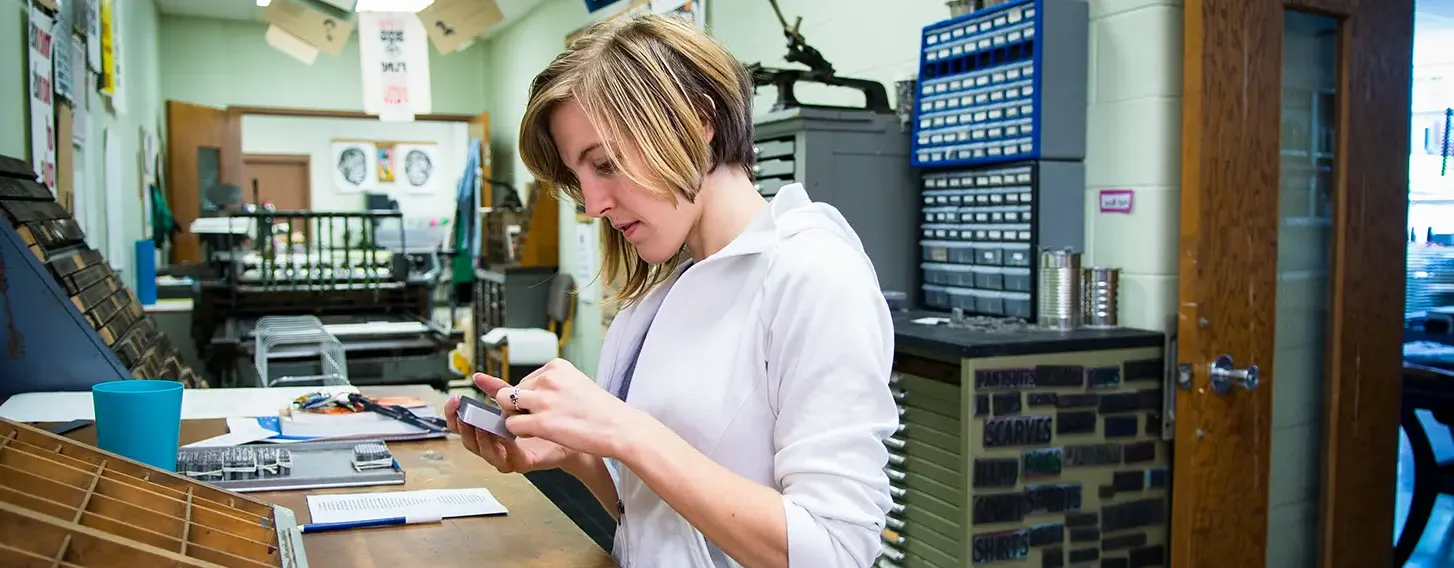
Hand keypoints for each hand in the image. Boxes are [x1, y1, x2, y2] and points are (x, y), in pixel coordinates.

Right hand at [444, 373, 576, 473]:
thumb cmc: (544, 420)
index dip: (453, 414)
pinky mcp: (523, 463)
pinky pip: (509, 459)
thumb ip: (499, 391)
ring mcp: (507, 457)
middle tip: (466, 414)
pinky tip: (506, 435)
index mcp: (488, 431)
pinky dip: (506, 447)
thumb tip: (479, 377)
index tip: (454, 400)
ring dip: (482, 438)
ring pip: (486, 453)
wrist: (572, 433)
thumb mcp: (518, 402)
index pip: (461, 426)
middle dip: (465, 427)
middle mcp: (494, 446)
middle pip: (469, 441)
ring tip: (483, 424)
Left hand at [497, 358, 642, 459]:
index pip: (527, 379)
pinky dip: (520, 431)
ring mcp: (543, 400)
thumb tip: (524, 391)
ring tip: (538, 425)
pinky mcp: (541, 422)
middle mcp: (548, 379)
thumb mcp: (576, 384)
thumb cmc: (601, 411)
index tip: (549, 406)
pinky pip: (512, 425)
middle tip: (540, 417)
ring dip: (517, 417)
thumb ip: (551, 384)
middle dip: (520, 406)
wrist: (620, 428)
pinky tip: (538, 433)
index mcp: (556, 366)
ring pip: (506, 405)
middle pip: (513, 390)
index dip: (531, 396)